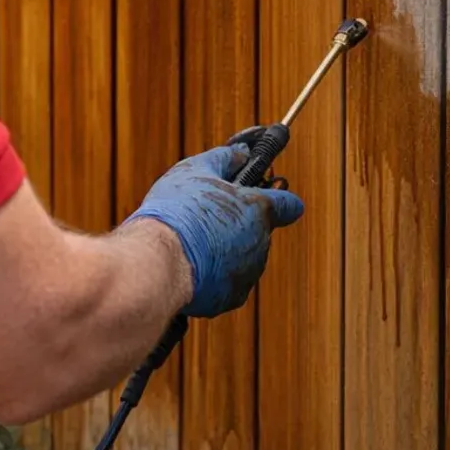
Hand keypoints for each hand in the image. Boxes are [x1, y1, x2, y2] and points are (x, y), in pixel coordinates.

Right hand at [124, 141, 303, 317]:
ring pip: (243, 257)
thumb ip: (225, 157)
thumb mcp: (196, 170)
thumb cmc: (177, 212)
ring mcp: (248, 273)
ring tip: (192, 242)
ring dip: (225, 250)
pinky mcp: (231, 297)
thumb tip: (242, 152)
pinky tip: (191, 265)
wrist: (158, 260)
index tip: (269, 196)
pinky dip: (214, 275)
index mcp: (258, 210)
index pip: (290, 204)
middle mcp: (261, 243)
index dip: (280, 199)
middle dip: (238, 224)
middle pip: (258, 231)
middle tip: (208, 217)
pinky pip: (228, 282)